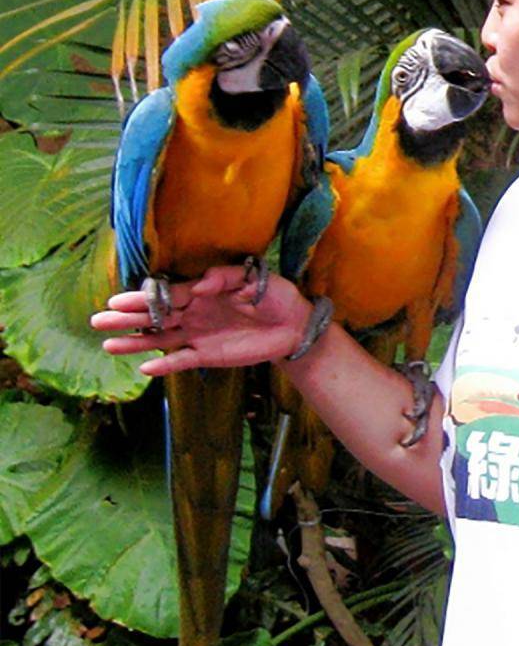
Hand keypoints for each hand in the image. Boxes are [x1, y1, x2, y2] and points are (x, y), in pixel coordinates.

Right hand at [91, 265, 314, 374]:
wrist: (294, 325)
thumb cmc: (274, 295)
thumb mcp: (255, 279)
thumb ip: (226, 277)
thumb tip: (199, 285)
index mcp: (200, 293)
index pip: (166, 295)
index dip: (142, 298)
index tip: (116, 300)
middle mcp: (193, 314)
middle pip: (154, 317)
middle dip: (127, 319)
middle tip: (98, 321)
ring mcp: (198, 336)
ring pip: (160, 339)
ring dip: (135, 343)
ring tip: (108, 346)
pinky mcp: (208, 355)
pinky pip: (181, 360)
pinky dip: (165, 364)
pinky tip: (145, 368)